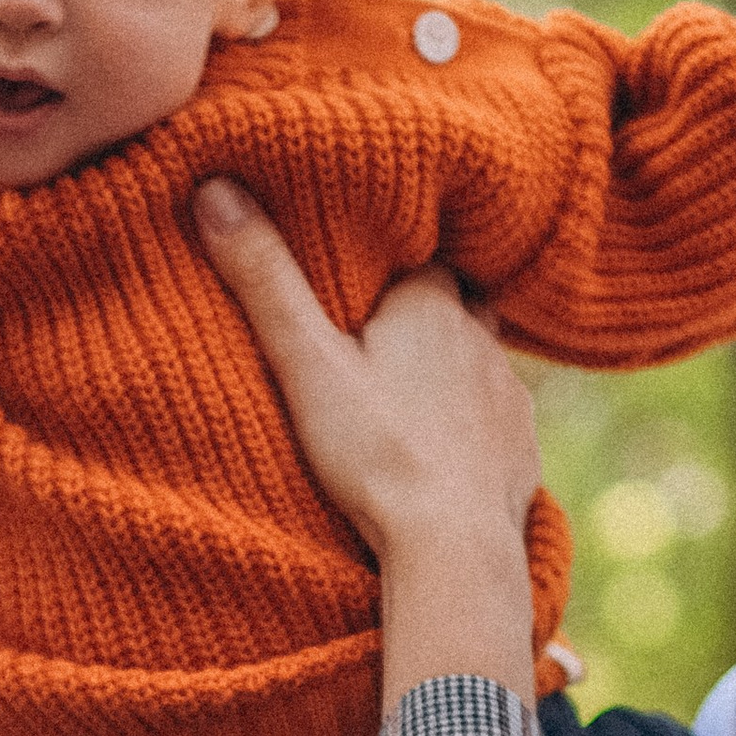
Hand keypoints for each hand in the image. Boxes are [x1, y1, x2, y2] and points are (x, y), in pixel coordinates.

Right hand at [193, 178, 541, 708]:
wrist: (454, 546)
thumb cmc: (376, 454)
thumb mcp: (305, 364)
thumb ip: (263, 280)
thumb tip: (213, 189)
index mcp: (430, 304)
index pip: (416, 254)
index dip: (388, 258)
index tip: (359, 266)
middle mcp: (480, 337)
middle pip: (454, 300)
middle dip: (423, 307)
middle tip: (380, 324)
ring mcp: (507, 394)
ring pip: (480, 357)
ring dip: (452, 363)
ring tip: (412, 382)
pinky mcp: (521, 447)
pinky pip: (498, 416)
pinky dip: (474, 420)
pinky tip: (447, 441)